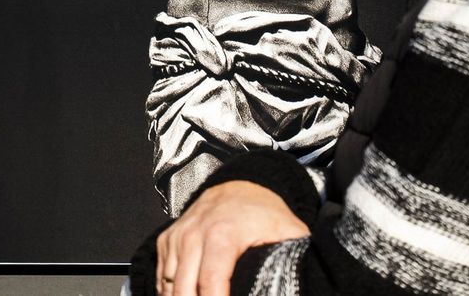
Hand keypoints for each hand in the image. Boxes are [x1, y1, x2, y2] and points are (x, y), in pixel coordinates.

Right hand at [157, 181, 309, 295]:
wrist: (239, 184)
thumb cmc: (263, 212)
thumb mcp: (288, 230)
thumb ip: (296, 255)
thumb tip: (306, 278)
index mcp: (222, 235)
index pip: (211, 283)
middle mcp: (194, 235)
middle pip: (184, 290)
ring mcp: (177, 237)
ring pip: (169, 287)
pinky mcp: (167, 240)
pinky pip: (162, 277)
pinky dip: (170, 294)